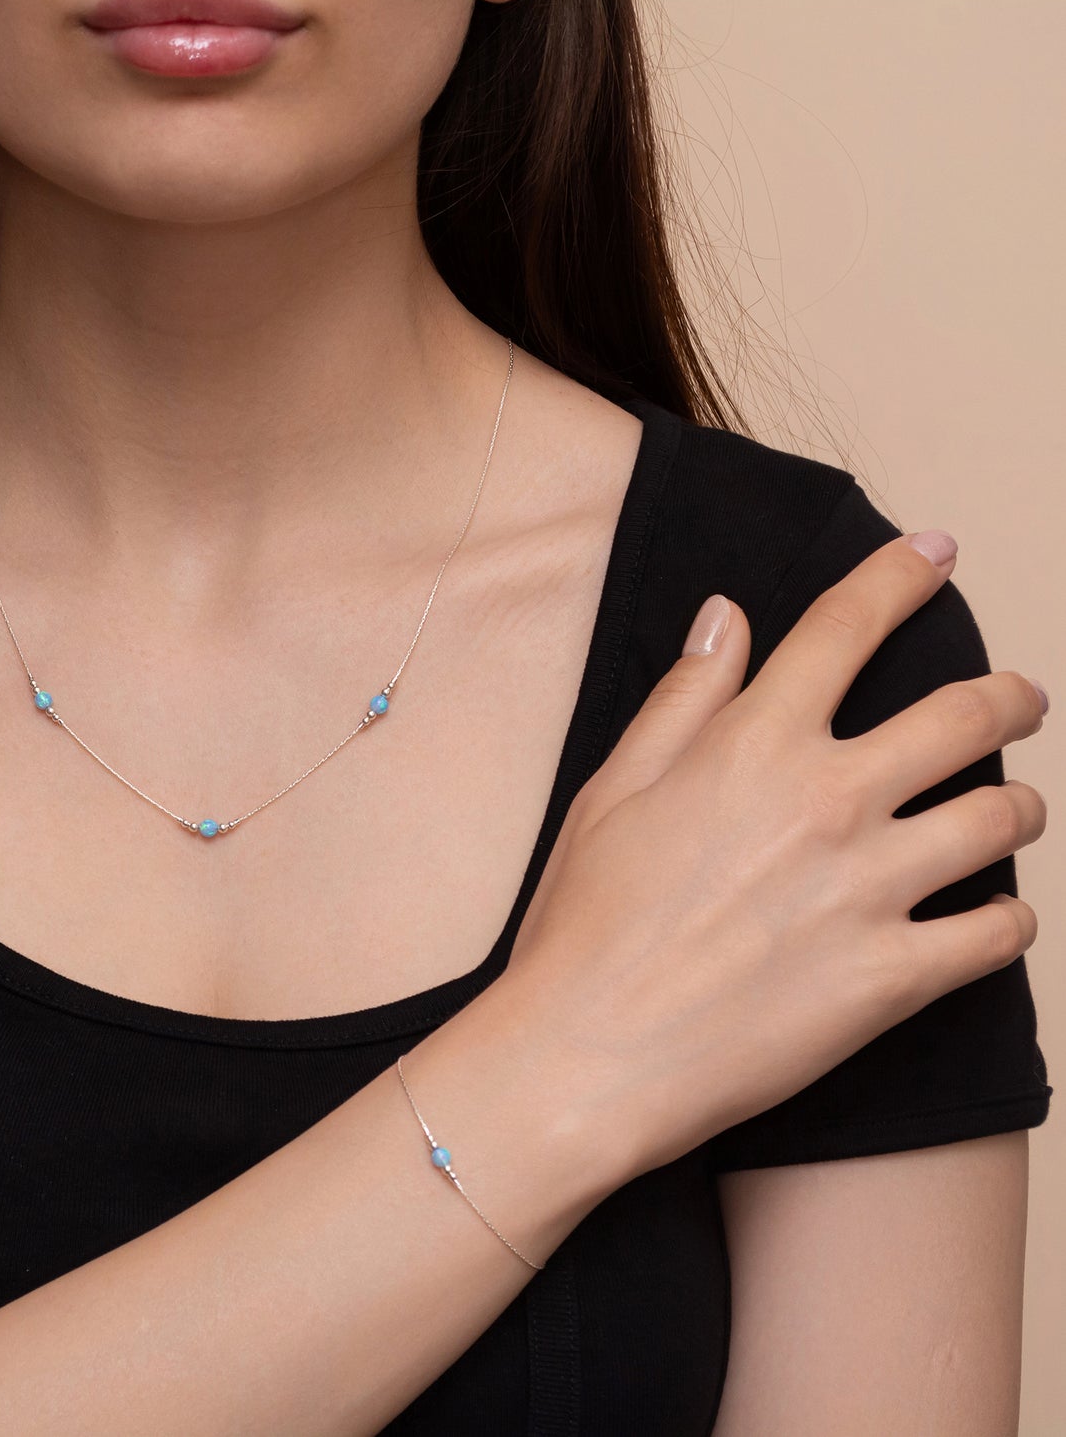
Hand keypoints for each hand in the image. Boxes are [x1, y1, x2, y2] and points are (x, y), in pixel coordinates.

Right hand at [504, 530, 1047, 1183]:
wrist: (588, 1052)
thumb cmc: (587, 920)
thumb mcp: (614, 790)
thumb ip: (683, 698)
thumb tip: (728, 616)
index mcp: (754, 745)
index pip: (847, 627)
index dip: (900, 575)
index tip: (935, 553)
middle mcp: (828, 800)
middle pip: (967, 715)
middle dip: (1009, 696)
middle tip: (1018, 701)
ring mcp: (870, 889)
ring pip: (1004, 819)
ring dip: (1017, 806)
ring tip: (1007, 812)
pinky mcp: (894, 979)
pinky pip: (1000, 934)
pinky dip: (1007, 920)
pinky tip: (989, 917)